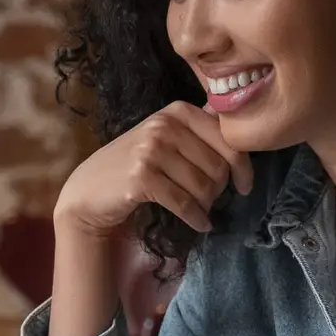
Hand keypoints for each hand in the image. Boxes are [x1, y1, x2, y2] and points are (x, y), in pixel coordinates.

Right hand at [54, 100, 253, 238]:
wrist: (89, 190)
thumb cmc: (135, 165)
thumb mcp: (165, 137)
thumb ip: (198, 129)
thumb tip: (241, 123)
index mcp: (178, 111)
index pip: (228, 139)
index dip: (243, 167)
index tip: (245, 186)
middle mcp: (165, 125)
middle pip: (219, 165)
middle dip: (220, 190)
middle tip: (210, 200)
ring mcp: (151, 150)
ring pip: (204, 186)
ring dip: (207, 206)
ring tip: (199, 210)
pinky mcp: (142, 177)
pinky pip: (185, 203)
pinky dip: (196, 218)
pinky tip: (199, 224)